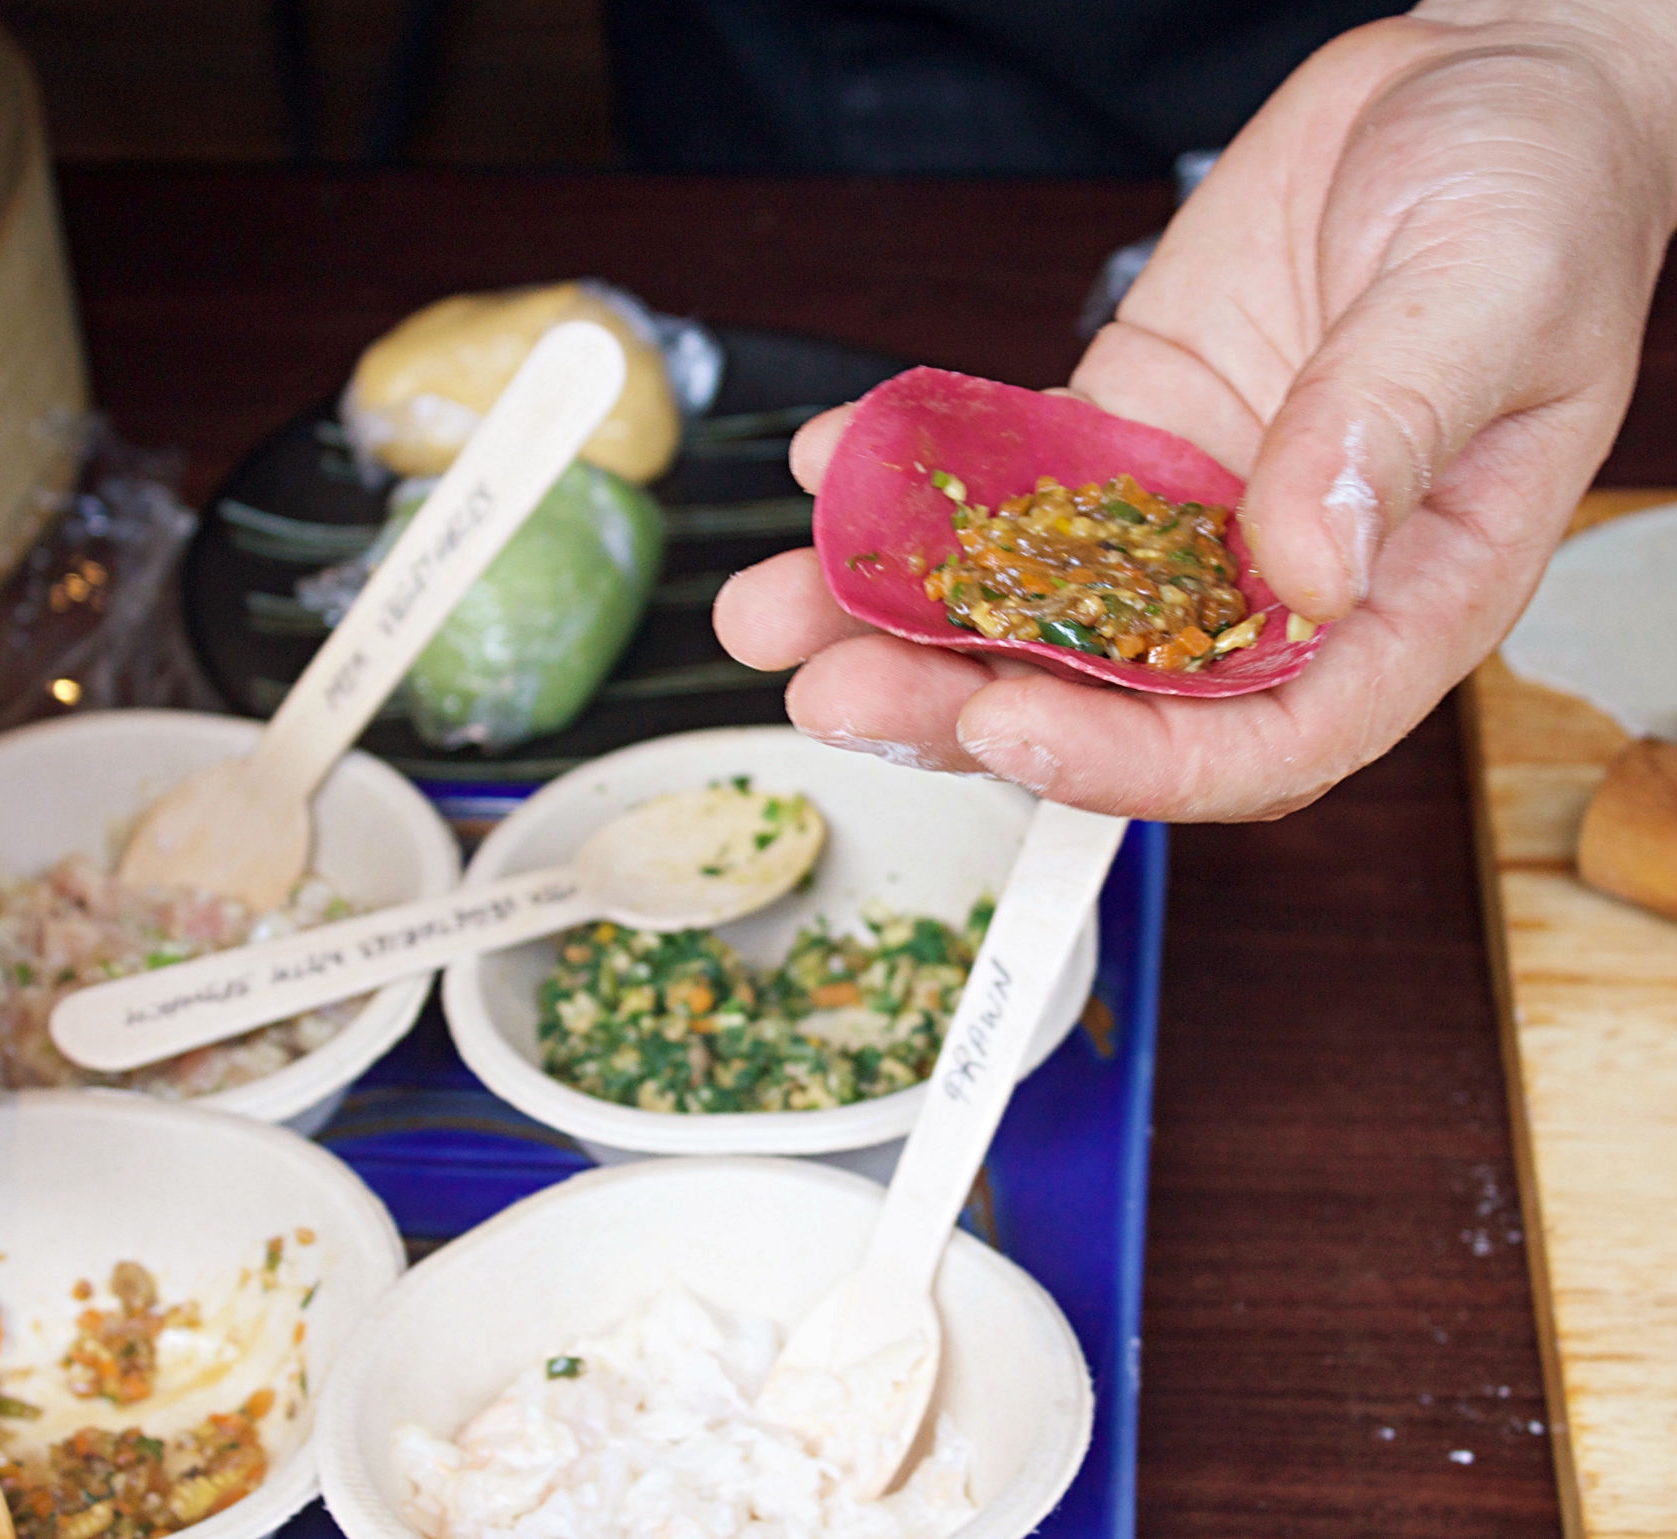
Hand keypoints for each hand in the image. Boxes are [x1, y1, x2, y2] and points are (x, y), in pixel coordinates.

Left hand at [716, 1, 1676, 819]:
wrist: (1480, 90)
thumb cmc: (1540, 195)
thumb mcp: (1489, 296)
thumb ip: (1391, 434)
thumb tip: (1299, 568)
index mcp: (1398, 601)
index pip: (1259, 740)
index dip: (1128, 761)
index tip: (1007, 727)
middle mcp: (1272, 585)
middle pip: (1106, 696)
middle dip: (957, 705)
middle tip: (834, 693)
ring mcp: (1183, 516)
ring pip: (1029, 605)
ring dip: (897, 619)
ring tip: (773, 613)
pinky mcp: (1118, 440)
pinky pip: (1005, 486)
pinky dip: (915, 486)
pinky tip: (834, 468)